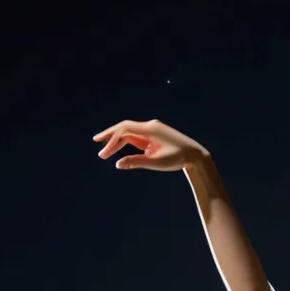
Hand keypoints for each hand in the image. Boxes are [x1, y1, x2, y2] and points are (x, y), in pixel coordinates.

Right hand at [92, 118, 208, 171]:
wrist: (195, 155)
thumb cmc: (177, 159)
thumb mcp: (156, 163)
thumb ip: (136, 162)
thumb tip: (118, 164)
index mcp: (150, 130)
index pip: (125, 131)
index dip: (112, 141)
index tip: (104, 154)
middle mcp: (149, 126)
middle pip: (125, 127)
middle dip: (110, 135)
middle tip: (95, 141)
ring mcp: (152, 130)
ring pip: (130, 131)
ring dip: (117, 139)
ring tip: (104, 149)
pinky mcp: (154, 135)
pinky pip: (136, 136)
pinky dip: (126, 141)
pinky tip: (118, 148)